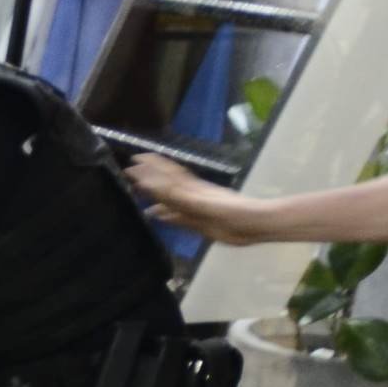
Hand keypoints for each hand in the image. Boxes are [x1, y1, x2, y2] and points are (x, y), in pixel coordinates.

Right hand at [128, 154, 268, 244]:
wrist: (256, 223)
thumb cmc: (234, 214)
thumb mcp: (202, 205)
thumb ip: (176, 198)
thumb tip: (150, 186)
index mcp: (191, 191)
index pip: (165, 177)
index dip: (150, 170)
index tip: (133, 162)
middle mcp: (191, 195)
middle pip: (166, 183)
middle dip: (149, 176)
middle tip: (130, 170)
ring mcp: (196, 206)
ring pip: (171, 197)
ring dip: (155, 193)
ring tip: (140, 190)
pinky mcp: (200, 219)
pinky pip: (177, 213)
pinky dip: (165, 212)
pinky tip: (158, 214)